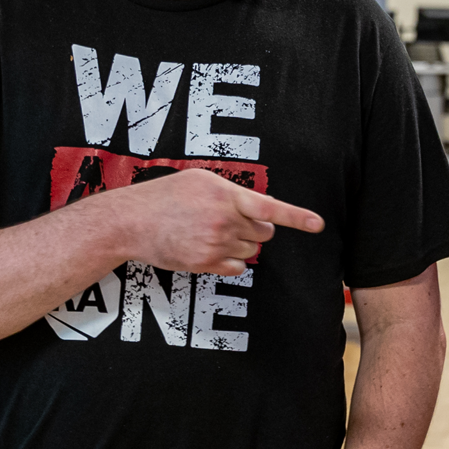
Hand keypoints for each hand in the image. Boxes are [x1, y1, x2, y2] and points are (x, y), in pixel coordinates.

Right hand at [106, 168, 323, 276]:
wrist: (131, 222)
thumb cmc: (164, 197)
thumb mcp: (199, 181)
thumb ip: (230, 192)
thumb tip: (256, 208)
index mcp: (226, 195)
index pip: (271, 208)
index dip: (297, 217)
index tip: (317, 225)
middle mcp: (225, 221)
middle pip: (264, 232)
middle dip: (255, 228)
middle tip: (230, 221)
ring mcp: (216, 245)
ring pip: (251, 251)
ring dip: (240, 244)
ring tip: (211, 232)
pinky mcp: (206, 264)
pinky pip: (238, 268)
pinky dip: (231, 262)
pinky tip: (210, 249)